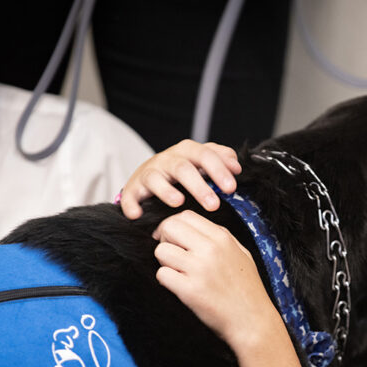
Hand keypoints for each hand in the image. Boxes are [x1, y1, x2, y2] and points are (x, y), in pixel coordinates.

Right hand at [121, 139, 240, 218]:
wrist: (149, 175)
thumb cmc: (182, 171)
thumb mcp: (202, 161)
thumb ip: (220, 159)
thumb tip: (236, 166)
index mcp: (187, 151)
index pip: (205, 155)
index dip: (219, 170)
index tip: (231, 187)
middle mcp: (168, 159)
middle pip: (183, 168)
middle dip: (199, 186)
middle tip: (213, 204)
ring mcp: (150, 172)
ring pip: (156, 178)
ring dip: (166, 191)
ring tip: (178, 202)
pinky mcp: (133, 188)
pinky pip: (130, 195)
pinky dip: (131, 204)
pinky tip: (137, 215)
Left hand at [153, 210, 280, 349]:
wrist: (252, 321)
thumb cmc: (247, 289)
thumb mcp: (241, 253)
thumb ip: (220, 236)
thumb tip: (192, 226)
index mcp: (222, 238)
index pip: (185, 216)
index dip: (174, 225)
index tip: (174, 239)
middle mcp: (210, 249)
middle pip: (169, 227)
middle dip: (165, 239)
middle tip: (172, 255)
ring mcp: (199, 269)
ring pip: (161, 251)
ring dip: (165, 262)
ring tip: (179, 273)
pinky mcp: (189, 290)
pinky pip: (162, 275)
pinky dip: (166, 281)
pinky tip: (179, 287)